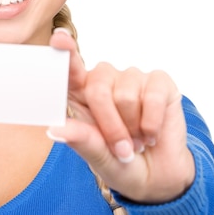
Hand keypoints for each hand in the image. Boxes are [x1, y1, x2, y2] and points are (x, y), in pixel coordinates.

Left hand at [47, 29, 194, 203]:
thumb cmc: (121, 163)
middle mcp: (104, 80)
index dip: (65, 52)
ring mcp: (132, 78)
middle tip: (122, 149)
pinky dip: (152, 123)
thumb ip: (81, 140)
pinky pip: (152, 96)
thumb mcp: (99, 158)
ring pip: (125, 96)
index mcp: (81, 95)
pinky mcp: (159, 81)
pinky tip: (152, 133)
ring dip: (134, 129)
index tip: (58, 38)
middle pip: (98, 90)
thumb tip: (54, 129)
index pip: (70, 70)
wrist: (158, 176)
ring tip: (137, 140)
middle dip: (111, 127)